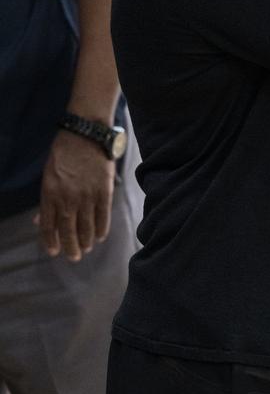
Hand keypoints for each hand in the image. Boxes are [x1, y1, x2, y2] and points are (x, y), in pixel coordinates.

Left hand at [35, 130, 113, 260]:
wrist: (85, 135)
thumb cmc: (63, 154)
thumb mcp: (48, 176)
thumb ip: (46, 200)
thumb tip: (41, 220)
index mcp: (49, 194)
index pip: (49, 224)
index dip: (51, 240)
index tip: (54, 252)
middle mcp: (67, 198)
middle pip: (68, 229)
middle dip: (70, 246)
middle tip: (74, 257)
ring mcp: (86, 195)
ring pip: (86, 225)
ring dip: (87, 239)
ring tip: (87, 248)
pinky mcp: (104, 190)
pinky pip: (103, 214)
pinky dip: (102, 227)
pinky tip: (101, 236)